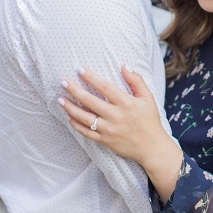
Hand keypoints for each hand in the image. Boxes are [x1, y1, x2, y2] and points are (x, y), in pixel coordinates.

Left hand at [58, 65, 182, 199]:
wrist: (152, 146)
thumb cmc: (150, 120)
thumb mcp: (148, 98)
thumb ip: (136, 81)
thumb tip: (124, 66)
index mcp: (126, 103)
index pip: (104, 87)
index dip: (91, 77)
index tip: (80, 70)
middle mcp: (115, 116)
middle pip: (89, 101)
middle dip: (74, 90)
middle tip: (63, 82)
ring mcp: (108, 129)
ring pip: (84, 117)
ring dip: (70, 107)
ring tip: (60, 99)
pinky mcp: (104, 140)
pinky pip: (86, 132)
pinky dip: (76, 125)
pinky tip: (70, 117)